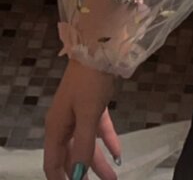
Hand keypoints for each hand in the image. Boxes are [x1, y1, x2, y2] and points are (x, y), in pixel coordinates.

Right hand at [44, 60, 120, 179]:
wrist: (99, 46)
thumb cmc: (90, 82)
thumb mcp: (87, 115)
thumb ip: (83, 145)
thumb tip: (76, 174)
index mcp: (56, 127)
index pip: (53, 163)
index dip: (61, 179)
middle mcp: (64, 123)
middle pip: (71, 156)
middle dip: (83, 173)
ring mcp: (78, 114)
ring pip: (86, 144)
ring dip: (99, 162)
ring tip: (113, 178)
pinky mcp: (92, 105)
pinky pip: (98, 129)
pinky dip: (107, 141)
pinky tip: (119, 154)